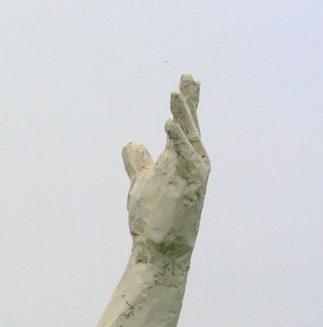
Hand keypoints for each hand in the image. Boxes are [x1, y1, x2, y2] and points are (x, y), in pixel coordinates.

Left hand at [122, 75, 209, 266]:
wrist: (160, 250)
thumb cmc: (154, 218)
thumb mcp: (142, 183)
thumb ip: (139, 162)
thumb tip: (132, 142)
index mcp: (183, 161)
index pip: (185, 128)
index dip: (184, 106)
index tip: (185, 82)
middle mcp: (193, 164)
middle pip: (191, 126)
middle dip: (189, 101)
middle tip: (187, 77)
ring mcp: (193, 175)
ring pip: (189, 137)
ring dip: (182, 114)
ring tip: (174, 92)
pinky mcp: (187, 186)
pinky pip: (184, 157)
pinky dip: (177, 140)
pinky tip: (167, 123)